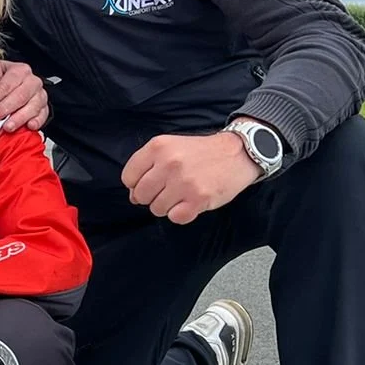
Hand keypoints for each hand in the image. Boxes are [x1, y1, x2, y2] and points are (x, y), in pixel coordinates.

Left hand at [0, 59, 48, 130]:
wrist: (18, 84)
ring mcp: (40, 96)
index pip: (5, 85)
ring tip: (6, 127)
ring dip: (18, 118)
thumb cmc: (4, 78)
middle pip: (18, 97)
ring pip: (32, 107)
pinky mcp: (44, 108)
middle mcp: (32, 82)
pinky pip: (43, 115)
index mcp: (20, 70)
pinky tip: (29, 126)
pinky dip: (37, 121)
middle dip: (1, 110)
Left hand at [122, 131, 260, 223]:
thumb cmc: (200, 152)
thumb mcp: (170, 146)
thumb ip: (147, 166)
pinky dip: (182, 214)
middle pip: (141, 195)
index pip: (128, 177)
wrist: (236, 153)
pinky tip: (190, 202)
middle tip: (168, 190)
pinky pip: (175, 218)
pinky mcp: (199, 199)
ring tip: (182, 194)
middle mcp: (169, 163)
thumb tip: (133, 195)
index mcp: (158, 147)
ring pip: (157, 209)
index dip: (136, 184)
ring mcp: (184, 182)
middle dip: (151, 197)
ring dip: (167, 206)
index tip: (150, 183)